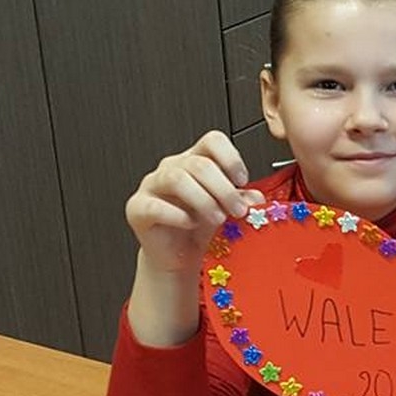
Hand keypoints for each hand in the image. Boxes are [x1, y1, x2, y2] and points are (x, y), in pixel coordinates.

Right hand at [125, 131, 263, 346]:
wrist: (180, 255)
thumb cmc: (203, 227)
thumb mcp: (229, 210)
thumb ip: (243, 199)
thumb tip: (258, 198)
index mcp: (195, 161)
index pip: (212, 140)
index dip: (230, 157)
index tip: (242, 180)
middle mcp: (172, 168)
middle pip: (198, 163)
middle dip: (224, 189)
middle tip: (237, 210)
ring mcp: (151, 186)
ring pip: (176, 178)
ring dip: (203, 200)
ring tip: (218, 217)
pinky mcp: (138, 208)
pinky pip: (155, 206)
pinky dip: (179, 216)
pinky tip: (192, 224)